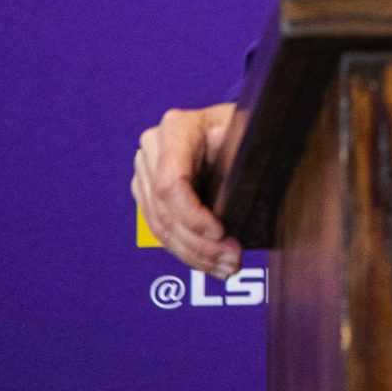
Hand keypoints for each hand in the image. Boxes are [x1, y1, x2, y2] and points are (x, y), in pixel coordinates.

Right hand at [133, 102, 240, 275]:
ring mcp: (146, 172)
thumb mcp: (245, 131)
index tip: (220, 233)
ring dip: (193, 254)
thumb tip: (236, 170)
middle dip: (198, 243)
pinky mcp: (148, 193)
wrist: (231, 125)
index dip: (192, 216)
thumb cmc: (240, 124)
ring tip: (225, 266)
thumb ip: (238, 149)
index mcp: (175, 128)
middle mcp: (153, 149)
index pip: (170, 184)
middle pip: (165, 211)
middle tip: (230, 259)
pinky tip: (210, 263)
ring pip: (160, 227)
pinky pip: (161, 230)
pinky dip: (186, 251)